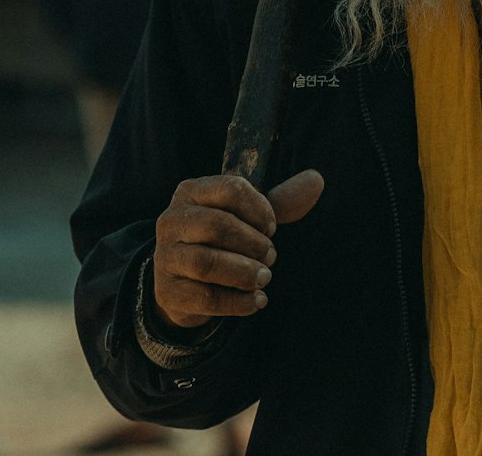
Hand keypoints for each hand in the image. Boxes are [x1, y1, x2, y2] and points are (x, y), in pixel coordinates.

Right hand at [152, 169, 323, 329]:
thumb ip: (281, 201)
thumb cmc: (222, 238)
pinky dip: (238, 301)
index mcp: (191, 192)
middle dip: (253, 243)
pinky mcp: (167, 292)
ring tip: (265, 277)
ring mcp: (165, 257)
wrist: (186, 281)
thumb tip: (316, 180)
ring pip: (207, 263)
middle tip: (272, 256)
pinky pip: (205, 298)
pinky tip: (256, 300)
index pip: (230, 188)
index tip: (273, 228)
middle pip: (217, 225)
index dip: (260, 208)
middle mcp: (172, 221)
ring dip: (245, 272)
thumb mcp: (248, 216)